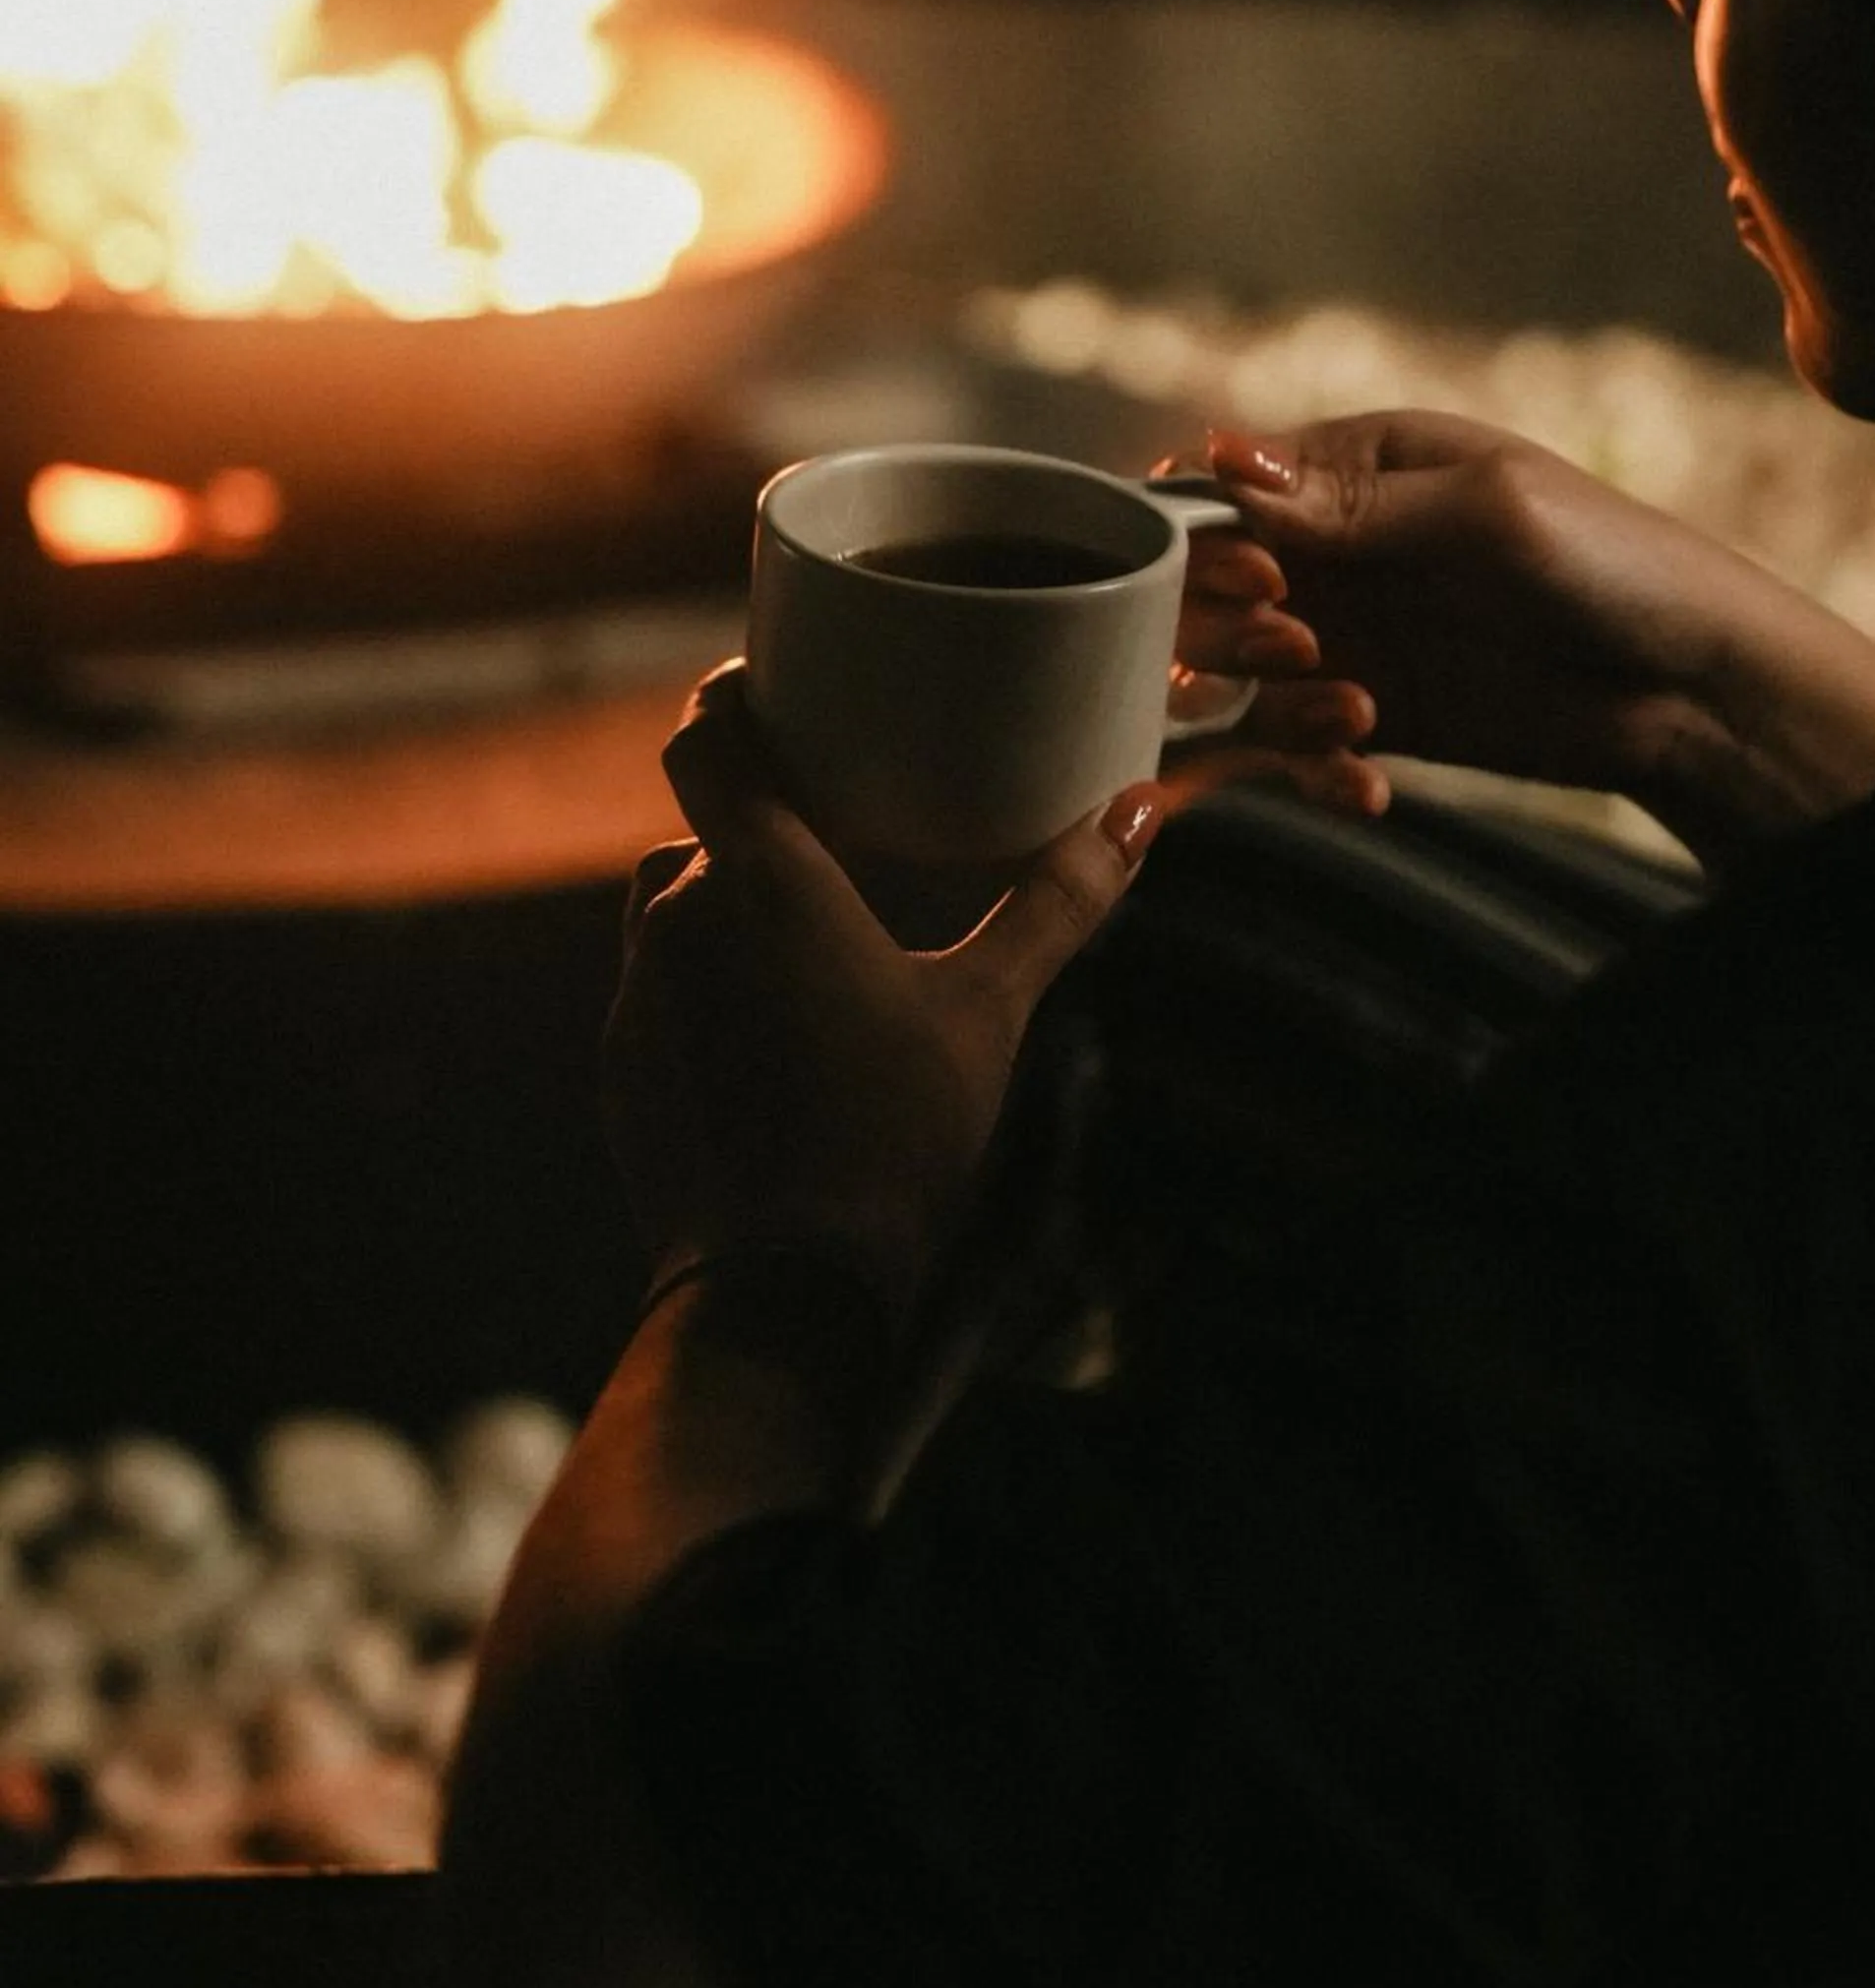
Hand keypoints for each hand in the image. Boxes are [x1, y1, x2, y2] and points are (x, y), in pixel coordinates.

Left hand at [603, 665, 1162, 1324]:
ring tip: (811, 954)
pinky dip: (707, 997)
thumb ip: (1055, 903)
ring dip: (730, 915)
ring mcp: (638, 998)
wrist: (783, 1294)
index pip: (705, 739)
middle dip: (766, 837)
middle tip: (839, 848)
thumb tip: (1140, 814)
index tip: (770, 693)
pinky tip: (773, 1045)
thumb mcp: (990, 1011)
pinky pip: (660, 996)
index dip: (729, 703)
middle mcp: (678, 919)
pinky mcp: (621, 1071)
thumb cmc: (894, 1138)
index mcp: (762, 880)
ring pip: (676, 913)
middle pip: (705, 834)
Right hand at [1169, 413, 1874, 860]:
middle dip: (1226, 628)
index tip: (1260, 578)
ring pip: (1228, 678)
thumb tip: (1224, 463)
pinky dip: (1307, 773)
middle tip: (1298, 647)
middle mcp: (1332, 552)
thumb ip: (1353, 501)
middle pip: (1201, 590)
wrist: (1691, 687)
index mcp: (1354, 468)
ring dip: (1271, 705)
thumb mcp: (1487, 508)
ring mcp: (1343, 639)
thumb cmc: (1609, 561)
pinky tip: (1366, 785)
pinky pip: (1287, 752)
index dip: (1207, 538)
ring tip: (1356, 718)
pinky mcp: (1364, 721)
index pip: (1222, 491)